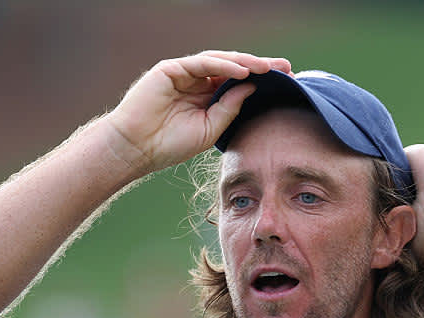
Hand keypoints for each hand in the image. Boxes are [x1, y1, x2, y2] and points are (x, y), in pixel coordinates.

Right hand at [105, 50, 291, 174]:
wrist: (136, 149)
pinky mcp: (171, 69)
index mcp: (206, 96)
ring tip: (267, 68)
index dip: (260, 80)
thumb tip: (252, 88)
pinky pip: (202, 63)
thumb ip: (230, 108)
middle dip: (259, 66)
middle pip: (233, 68)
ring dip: (245, 63)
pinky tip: (242, 72)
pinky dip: (223, 66)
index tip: (286, 81)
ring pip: (220, 61)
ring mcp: (184, 73)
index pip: (238, 82)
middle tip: (285, 67)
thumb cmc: (169, 144)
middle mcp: (197, 81)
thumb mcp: (210, 128)